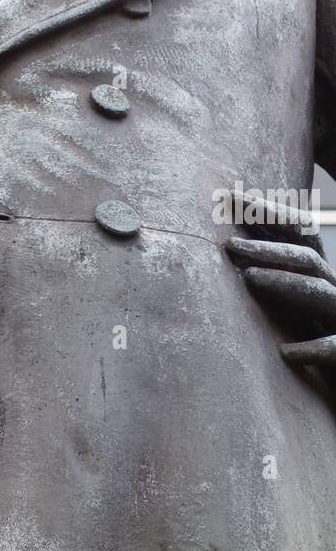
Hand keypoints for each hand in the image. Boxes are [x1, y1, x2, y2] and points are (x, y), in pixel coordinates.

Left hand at [224, 189, 335, 366]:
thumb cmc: (311, 335)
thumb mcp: (291, 303)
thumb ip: (270, 276)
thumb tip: (229, 249)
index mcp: (317, 274)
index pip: (297, 232)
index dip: (266, 212)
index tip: (226, 197)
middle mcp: (333, 289)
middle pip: (307, 257)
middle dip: (270, 247)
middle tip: (229, 244)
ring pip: (320, 292)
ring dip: (285, 282)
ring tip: (249, 277)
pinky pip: (334, 347)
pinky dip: (312, 348)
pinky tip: (285, 352)